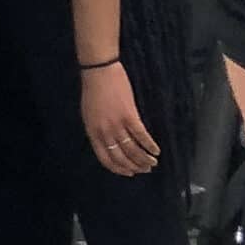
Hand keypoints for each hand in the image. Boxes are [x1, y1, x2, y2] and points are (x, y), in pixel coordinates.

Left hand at [80, 62, 159, 177]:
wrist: (99, 72)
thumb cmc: (93, 91)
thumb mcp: (89, 115)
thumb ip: (97, 130)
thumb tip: (108, 143)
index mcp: (93, 133)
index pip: (105, 158)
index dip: (118, 169)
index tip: (129, 173)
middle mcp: (104, 132)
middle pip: (121, 157)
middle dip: (134, 167)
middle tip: (145, 170)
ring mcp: (117, 124)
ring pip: (132, 149)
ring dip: (144, 159)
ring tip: (152, 164)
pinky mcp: (129, 115)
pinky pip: (141, 135)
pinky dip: (149, 145)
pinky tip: (156, 151)